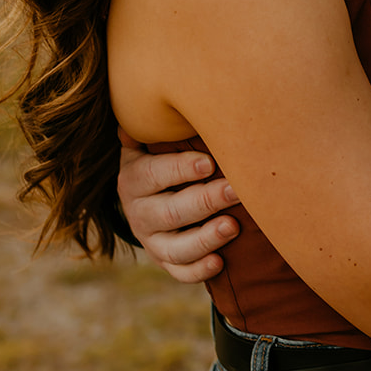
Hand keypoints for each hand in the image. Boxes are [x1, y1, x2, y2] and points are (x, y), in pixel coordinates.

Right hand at [117, 130, 239, 282]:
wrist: (155, 194)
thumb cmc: (168, 157)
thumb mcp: (155, 141)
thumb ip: (157, 128)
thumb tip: (145, 98)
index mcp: (134, 177)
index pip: (152, 174)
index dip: (179, 169)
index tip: (208, 163)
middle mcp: (139, 212)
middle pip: (168, 212)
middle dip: (204, 201)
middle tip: (235, 190)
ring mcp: (152, 241)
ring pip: (174, 248)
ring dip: (204, 239)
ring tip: (233, 226)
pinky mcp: (166, 262)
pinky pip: (180, 273)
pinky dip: (198, 272)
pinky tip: (220, 263)